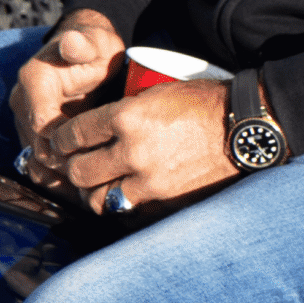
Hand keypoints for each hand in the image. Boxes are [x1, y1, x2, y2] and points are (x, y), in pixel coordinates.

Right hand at [9, 10, 123, 195]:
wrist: (86, 51)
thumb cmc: (94, 48)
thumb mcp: (95, 43)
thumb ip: (84, 44)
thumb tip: (71, 42)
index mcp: (33, 80)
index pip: (43, 125)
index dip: (67, 144)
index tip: (93, 152)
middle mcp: (21, 101)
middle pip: (37, 147)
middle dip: (66, 163)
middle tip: (96, 174)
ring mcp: (23, 119)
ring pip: (34, 161)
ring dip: (59, 176)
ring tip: (88, 186)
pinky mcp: (29, 133)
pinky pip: (35, 164)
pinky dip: (54, 178)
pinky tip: (76, 187)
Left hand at [44, 77, 236, 218]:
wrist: (243, 126)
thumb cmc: (203, 102)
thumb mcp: (157, 91)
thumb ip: (125, 110)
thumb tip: (99, 127)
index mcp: (127, 116)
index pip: (75, 134)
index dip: (61, 140)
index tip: (60, 144)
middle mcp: (132, 150)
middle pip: (80, 171)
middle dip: (72, 168)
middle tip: (75, 164)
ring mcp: (148, 180)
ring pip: (98, 199)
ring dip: (94, 192)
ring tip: (98, 185)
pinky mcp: (165, 200)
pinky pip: (129, 211)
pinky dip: (122, 205)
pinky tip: (124, 196)